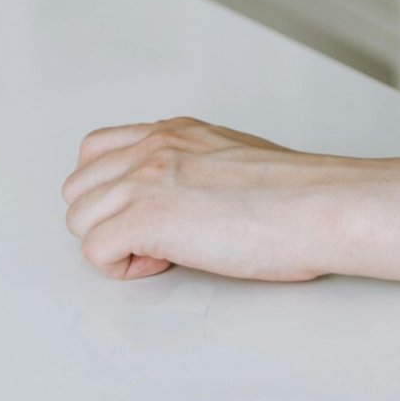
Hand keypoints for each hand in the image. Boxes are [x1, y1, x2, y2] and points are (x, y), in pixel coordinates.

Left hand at [61, 117, 343, 282]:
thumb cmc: (300, 194)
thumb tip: (187, 197)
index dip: (112, 190)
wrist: (321, 206)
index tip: (149, 212)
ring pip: (79, 219)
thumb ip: (198, 166)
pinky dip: (123, 268)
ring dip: (112, 243)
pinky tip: (166, 262)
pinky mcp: (146, 219)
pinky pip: (95, 252)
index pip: (97, 150)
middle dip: (106, 219)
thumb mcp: (237, 156)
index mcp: (175, 133)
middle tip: (153, 237)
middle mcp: (153, 148)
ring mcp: (145, 181)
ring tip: (163, 251)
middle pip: (78, 188)